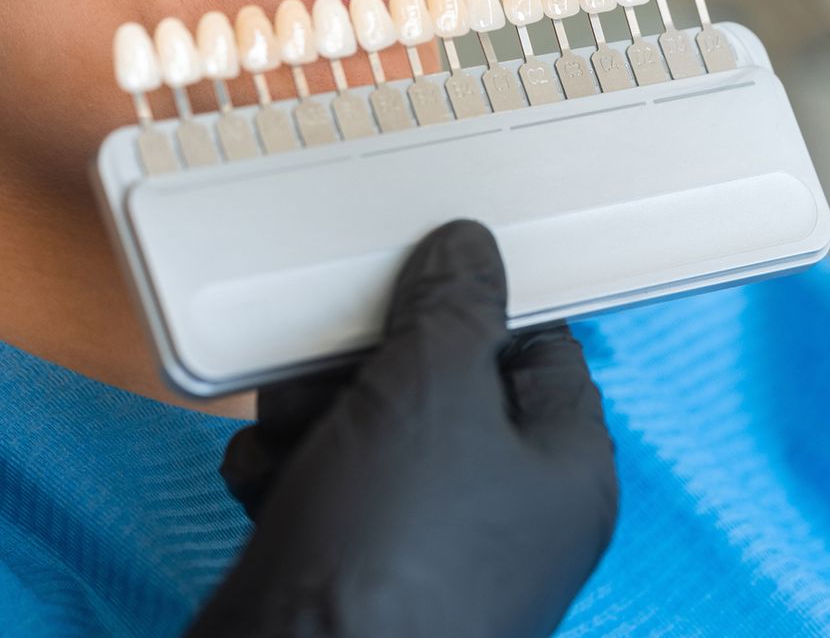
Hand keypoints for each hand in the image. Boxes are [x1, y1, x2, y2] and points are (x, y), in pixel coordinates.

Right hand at [187, 219, 618, 637]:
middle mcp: (503, 515)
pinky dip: (286, 475)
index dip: (480, 307)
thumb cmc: (396, 556)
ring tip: (291, 430)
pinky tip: (267, 482)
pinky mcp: (349, 577)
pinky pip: (321, 491)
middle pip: (440, 388)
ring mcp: (423, 551)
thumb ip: (454, 304)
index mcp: (562, 470)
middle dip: (368, 362)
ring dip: (314, 414)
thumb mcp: (436, 386)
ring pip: (369, 434)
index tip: (424, 270)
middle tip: (332, 358)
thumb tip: (467, 251)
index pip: (541, 351)